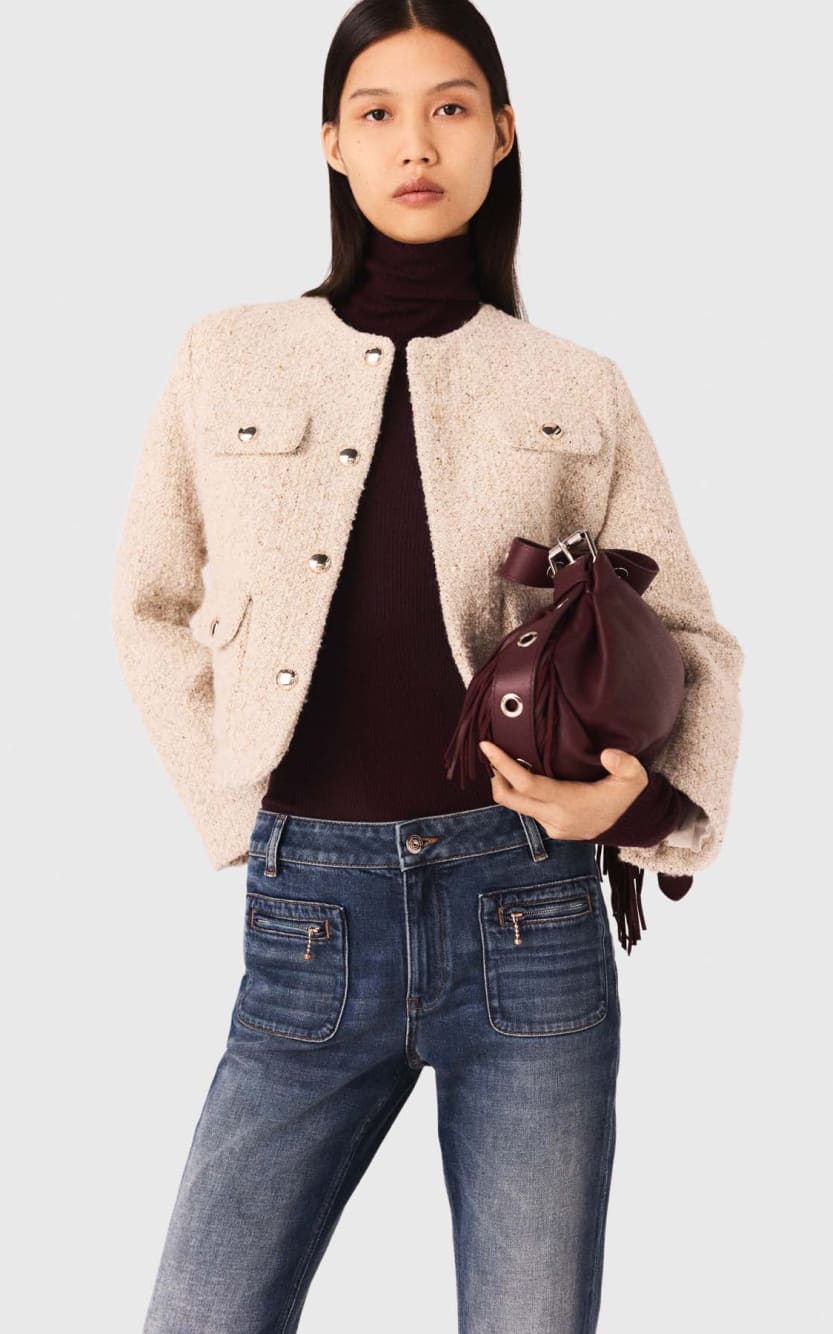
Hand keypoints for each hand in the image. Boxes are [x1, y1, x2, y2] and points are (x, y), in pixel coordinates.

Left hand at [479, 739, 648, 840]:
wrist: (633, 825)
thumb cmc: (629, 797)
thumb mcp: (634, 778)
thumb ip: (624, 764)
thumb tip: (608, 754)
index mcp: (569, 803)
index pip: (525, 784)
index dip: (503, 765)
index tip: (486, 746)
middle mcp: (555, 817)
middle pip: (510, 798)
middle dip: (495, 775)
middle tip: (491, 751)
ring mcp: (552, 827)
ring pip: (516, 806)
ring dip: (507, 785)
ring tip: (505, 761)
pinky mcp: (553, 830)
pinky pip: (528, 811)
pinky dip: (521, 794)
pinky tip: (525, 777)